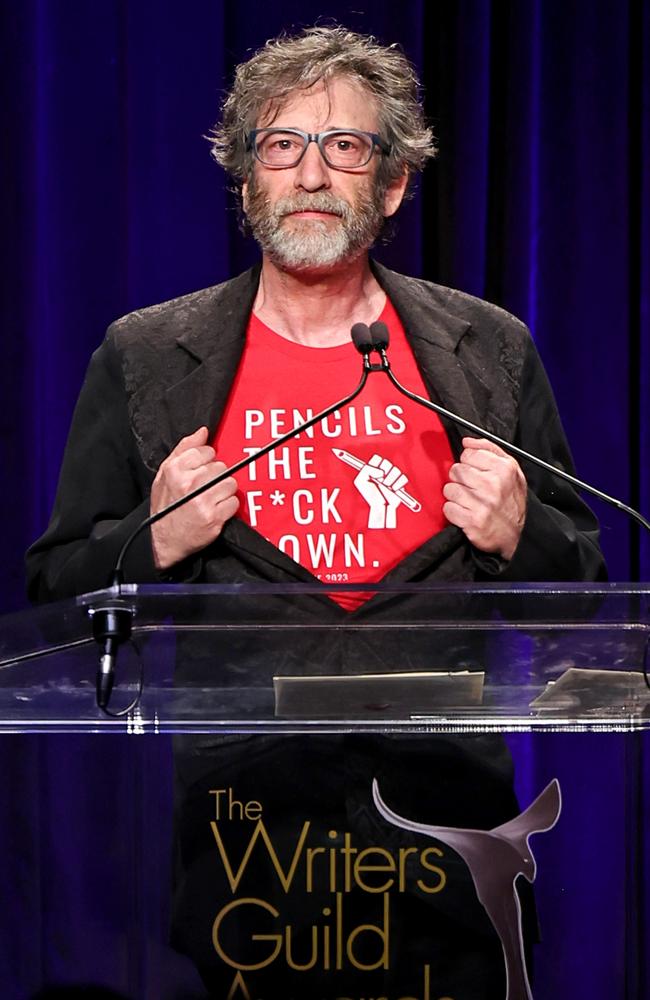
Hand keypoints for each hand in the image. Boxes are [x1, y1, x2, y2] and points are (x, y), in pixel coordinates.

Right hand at [150, 426, 238, 570]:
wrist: (162, 541)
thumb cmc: (165, 507)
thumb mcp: (164, 475)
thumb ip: (184, 449)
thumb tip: (203, 432)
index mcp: (175, 470)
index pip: (206, 451)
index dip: (207, 461)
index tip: (202, 471)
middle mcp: (189, 483)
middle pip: (221, 467)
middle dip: (216, 477)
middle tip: (205, 488)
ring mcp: (202, 501)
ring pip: (230, 483)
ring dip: (224, 492)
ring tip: (211, 499)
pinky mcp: (214, 517)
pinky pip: (234, 502)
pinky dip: (228, 507)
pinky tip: (215, 511)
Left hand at [354, 455, 406, 528]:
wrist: (380, 506)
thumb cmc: (369, 495)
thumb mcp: (360, 481)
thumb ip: (366, 470)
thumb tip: (380, 471)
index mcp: (374, 468)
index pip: (377, 459)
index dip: (375, 465)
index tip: (373, 475)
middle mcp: (384, 470)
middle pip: (387, 463)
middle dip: (383, 473)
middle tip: (379, 481)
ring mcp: (393, 476)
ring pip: (395, 470)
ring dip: (390, 480)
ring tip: (386, 487)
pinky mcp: (401, 482)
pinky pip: (403, 478)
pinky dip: (398, 484)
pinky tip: (393, 489)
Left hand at [442, 437, 526, 560]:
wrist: (517, 534)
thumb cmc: (511, 501)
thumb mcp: (512, 471)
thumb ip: (490, 450)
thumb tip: (467, 441)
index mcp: (504, 469)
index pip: (468, 453)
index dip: (468, 463)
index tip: (475, 472)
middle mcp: (493, 485)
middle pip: (456, 470)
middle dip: (461, 479)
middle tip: (472, 489)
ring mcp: (482, 503)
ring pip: (449, 489)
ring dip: (456, 496)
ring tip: (469, 501)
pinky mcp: (472, 521)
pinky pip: (448, 508)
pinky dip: (454, 512)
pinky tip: (466, 512)